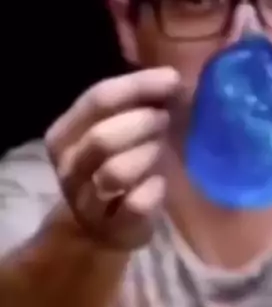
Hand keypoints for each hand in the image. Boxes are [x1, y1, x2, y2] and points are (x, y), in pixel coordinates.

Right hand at [45, 67, 180, 249]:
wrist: (103, 228)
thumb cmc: (118, 166)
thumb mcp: (117, 130)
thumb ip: (134, 104)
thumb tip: (172, 77)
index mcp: (64, 134)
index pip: (98, 99)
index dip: (138, 86)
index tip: (172, 80)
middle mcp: (70, 168)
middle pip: (102, 138)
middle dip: (142, 123)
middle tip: (166, 119)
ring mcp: (87, 202)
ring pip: (115, 172)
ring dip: (147, 155)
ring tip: (162, 150)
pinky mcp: (114, 229)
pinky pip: (136, 204)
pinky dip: (154, 190)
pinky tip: (161, 183)